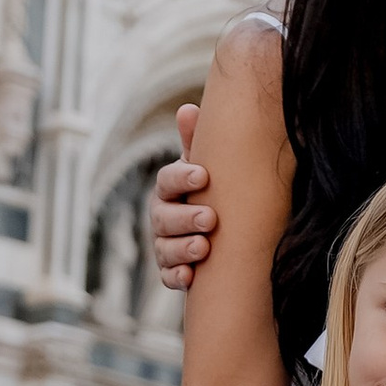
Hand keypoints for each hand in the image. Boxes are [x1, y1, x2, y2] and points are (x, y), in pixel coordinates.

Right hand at [148, 104, 212, 288]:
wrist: (223, 227)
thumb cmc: (213, 188)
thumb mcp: (208, 164)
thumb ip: (197, 141)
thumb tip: (187, 109)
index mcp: (170, 187)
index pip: (167, 180)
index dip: (183, 177)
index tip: (204, 175)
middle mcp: (161, 215)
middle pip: (163, 217)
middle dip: (185, 218)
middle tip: (210, 219)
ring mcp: (164, 244)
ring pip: (164, 248)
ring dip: (183, 248)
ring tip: (204, 248)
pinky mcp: (171, 270)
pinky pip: (168, 276)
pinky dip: (177, 276)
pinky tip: (190, 276)